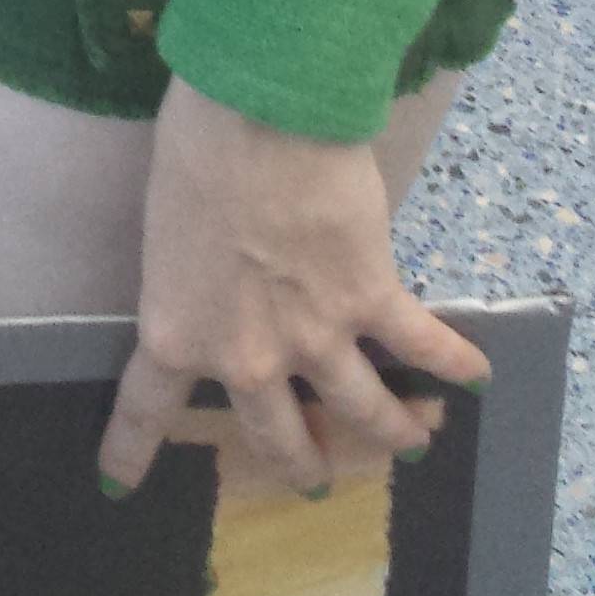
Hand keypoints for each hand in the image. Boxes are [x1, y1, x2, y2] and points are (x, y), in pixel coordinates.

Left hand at [97, 84, 487, 500]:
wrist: (261, 111)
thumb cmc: (195, 144)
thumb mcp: (168, 223)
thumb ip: (194, 272)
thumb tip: (230, 272)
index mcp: (178, 332)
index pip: (146, 407)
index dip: (132, 452)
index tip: (119, 484)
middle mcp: (247, 358)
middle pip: (276, 437)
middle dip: (300, 463)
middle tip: (313, 476)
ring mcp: (314, 337)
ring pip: (362, 411)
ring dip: (390, 431)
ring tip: (411, 439)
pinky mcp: (370, 299)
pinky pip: (420, 343)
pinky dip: (453, 361)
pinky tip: (475, 375)